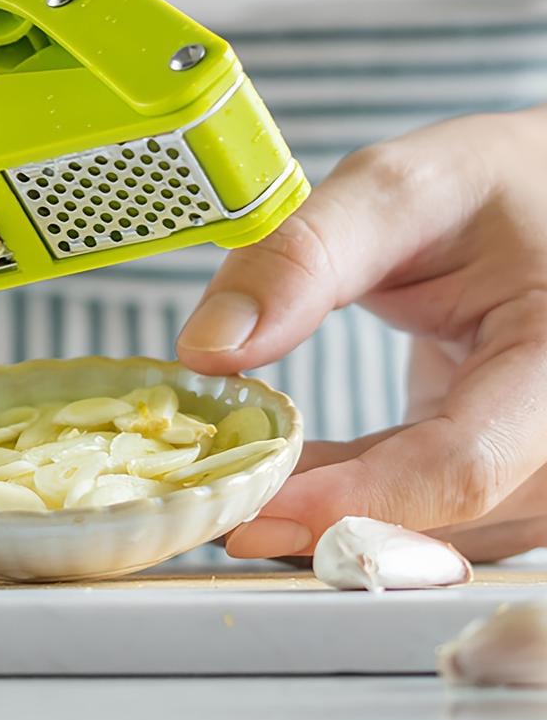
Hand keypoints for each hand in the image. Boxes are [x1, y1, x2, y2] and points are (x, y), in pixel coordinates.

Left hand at [177, 107, 546, 561]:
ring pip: (429, 529)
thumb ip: (302, 259)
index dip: (354, 498)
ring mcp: (538, 461)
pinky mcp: (505, 470)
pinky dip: (349, 497)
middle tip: (215, 500)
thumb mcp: (397, 192)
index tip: (253, 508)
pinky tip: (284, 469)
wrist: (541, 202)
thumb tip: (206, 347)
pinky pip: (424, 510)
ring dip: (328, 514)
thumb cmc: (488, 190)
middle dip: (323, 516)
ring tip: (238, 475)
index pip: (464, 464)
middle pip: (442, 513)